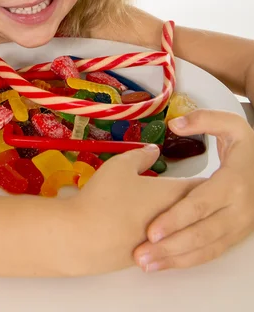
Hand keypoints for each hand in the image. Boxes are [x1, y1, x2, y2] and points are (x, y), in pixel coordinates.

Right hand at [67, 144, 202, 275]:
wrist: (82, 238)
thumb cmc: (104, 196)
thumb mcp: (120, 165)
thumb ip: (141, 155)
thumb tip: (155, 149)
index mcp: (172, 195)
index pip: (200, 186)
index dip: (205, 179)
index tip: (205, 174)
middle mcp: (175, 222)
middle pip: (196, 211)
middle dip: (196, 201)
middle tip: (193, 190)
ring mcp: (161, 243)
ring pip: (181, 230)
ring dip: (181, 220)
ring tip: (175, 208)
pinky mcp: (146, 257)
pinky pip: (163, 243)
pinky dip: (163, 234)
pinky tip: (152, 227)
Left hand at [133, 109, 253, 271]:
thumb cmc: (246, 146)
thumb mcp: (230, 124)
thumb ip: (202, 120)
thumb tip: (174, 124)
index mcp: (233, 182)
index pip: (201, 204)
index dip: (176, 218)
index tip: (151, 229)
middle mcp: (238, 209)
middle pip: (201, 233)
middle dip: (170, 246)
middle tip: (140, 254)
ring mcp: (239, 226)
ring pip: (206, 248)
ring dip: (175, 259)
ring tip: (146, 264)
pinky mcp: (236, 235)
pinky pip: (212, 252)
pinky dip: (189, 261)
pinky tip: (165, 264)